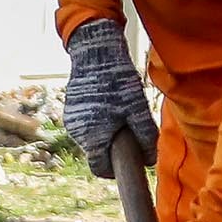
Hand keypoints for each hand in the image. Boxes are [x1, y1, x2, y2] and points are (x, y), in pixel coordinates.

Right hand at [59, 18, 158, 176]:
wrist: (95, 52)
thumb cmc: (118, 81)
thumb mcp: (138, 109)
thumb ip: (145, 137)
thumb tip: (150, 160)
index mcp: (92, 137)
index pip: (101, 169)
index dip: (116, 170)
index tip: (129, 162)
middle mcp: (77, 132)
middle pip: (97, 152)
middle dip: (114, 147)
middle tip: (130, 129)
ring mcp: (71, 119)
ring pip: (92, 137)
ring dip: (106, 132)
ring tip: (120, 111)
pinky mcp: (70, 107)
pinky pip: (86, 123)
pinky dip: (98, 120)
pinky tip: (109, 102)